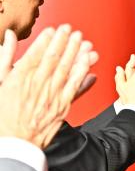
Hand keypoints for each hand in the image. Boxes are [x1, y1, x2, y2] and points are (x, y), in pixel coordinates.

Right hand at [0, 25, 97, 147]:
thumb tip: (9, 35)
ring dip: (75, 53)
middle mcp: (36, 85)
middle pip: (53, 59)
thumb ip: (4, 57)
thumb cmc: (3, 113)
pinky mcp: (62, 106)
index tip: (53, 29)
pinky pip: (75, 86)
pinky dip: (82, 73)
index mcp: (18, 79)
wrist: (14, 141)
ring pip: (66, 70)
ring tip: (82, 40)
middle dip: (63, 42)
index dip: (46, 40)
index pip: (35, 54)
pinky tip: (88, 62)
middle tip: (70, 29)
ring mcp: (51, 96)